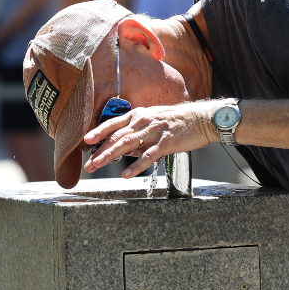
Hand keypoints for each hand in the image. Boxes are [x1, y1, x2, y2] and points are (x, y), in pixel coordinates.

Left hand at [83, 102, 214, 176]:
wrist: (202, 118)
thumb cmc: (178, 121)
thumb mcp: (154, 121)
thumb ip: (138, 133)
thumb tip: (123, 148)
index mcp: (139, 115)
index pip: (114, 123)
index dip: (98, 132)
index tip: (86, 141)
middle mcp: (144, 120)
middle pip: (117, 136)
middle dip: (100, 151)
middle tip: (88, 164)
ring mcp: (154, 131)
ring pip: (127, 144)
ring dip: (110, 156)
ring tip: (98, 166)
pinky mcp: (166, 142)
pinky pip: (148, 156)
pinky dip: (135, 166)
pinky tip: (126, 174)